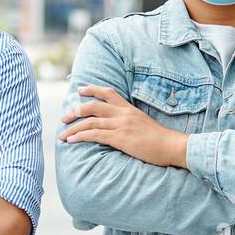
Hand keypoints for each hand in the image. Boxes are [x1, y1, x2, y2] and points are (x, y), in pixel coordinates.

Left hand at [59, 85, 188, 167]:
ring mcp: (121, 126)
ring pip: (90, 122)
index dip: (92, 89)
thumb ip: (129, 121)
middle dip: (76, 111)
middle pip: (93, 106)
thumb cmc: (160, 139)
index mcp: (129, 109)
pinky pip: (95, 135)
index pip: (108, 92)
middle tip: (65, 118)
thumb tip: (118, 125)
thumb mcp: (143, 123)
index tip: (80, 90)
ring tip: (63, 135)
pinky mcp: (120, 138)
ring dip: (73, 128)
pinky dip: (80, 137)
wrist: (171, 146)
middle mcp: (123, 114)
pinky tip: (72, 140)